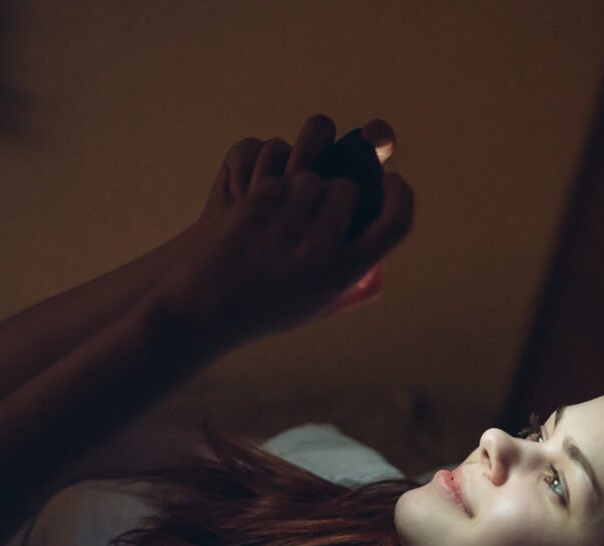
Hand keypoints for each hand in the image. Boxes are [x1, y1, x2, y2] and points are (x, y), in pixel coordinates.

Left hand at [192, 117, 396, 317]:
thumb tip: (363, 223)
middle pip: (346, 190)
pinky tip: (259, 215)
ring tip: (281, 217)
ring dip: (302, 189)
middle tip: (315, 210)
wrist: (203, 308)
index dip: (401, 197)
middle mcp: (320, 249)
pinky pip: (279, 179)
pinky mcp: (256, 205)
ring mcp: (286, 225)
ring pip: (311, 179)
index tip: (393, 185)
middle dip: (335, 192)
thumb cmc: (262, 307)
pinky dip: (272, 191)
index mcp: (342, 275)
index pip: (395, 222)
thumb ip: (343, 267)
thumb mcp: (315, 301)